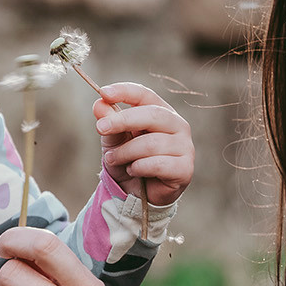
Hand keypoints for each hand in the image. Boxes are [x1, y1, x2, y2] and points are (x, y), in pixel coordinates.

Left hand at [94, 82, 193, 205]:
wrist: (135, 194)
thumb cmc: (127, 161)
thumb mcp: (113, 140)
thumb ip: (108, 122)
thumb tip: (100, 104)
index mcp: (161, 112)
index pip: (146, 95)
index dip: (125, 91)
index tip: (104, 93)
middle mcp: (177, 126)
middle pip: (152, 114)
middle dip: (122, 120)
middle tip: (100, 128)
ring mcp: (185, 147)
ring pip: (151, 143)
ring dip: (125, 152)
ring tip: (113, 160)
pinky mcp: (185, 168)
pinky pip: (157, 164)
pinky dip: (138, 167)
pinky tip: (133, 171)